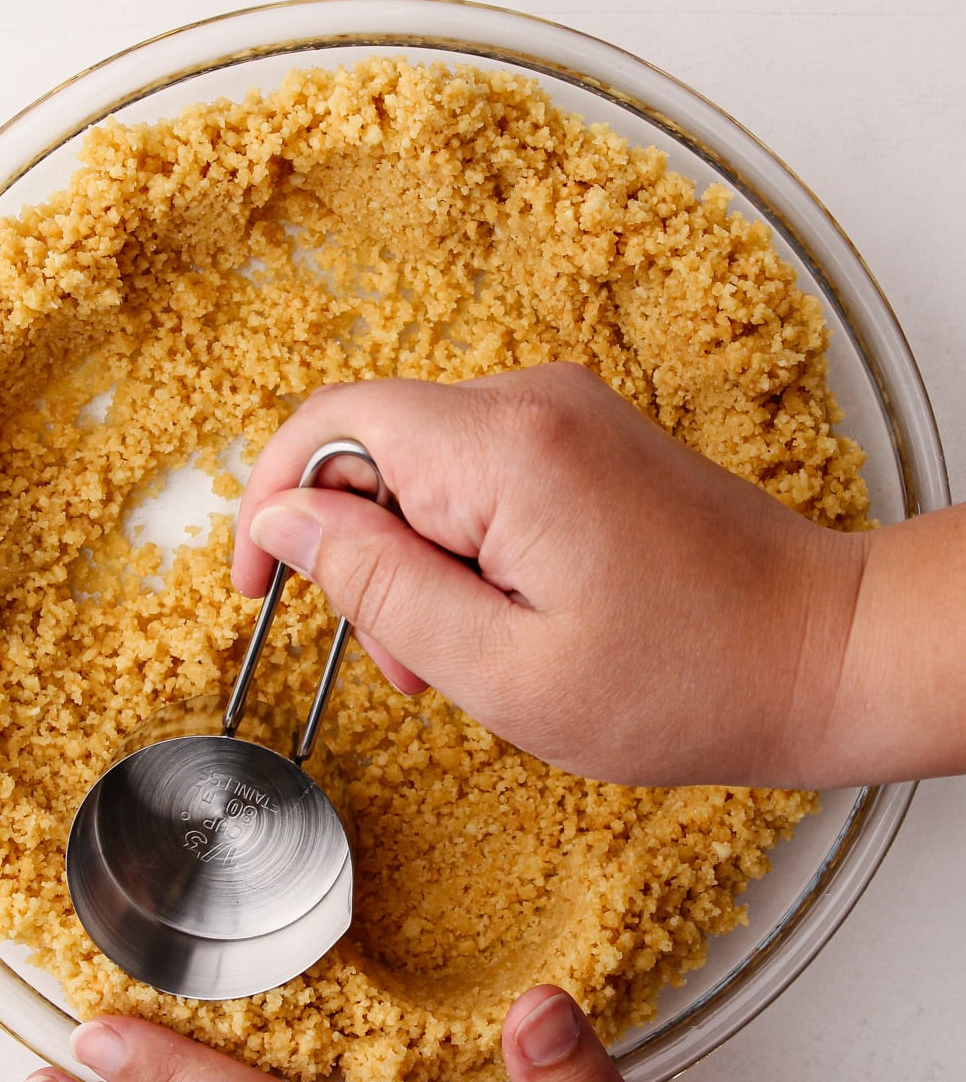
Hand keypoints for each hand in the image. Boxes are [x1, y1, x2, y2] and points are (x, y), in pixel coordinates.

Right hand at [231, 362, 869, 788]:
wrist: (823, 652)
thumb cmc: (688, 682)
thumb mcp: (503, 668)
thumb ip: (378, 587)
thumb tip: (283, 522)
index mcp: (506, 449)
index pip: (329, 425)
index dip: (270, 502)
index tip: (257, 586)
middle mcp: (532, 399)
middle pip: (374, 446)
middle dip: (359, 554)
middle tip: (406, 662)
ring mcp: (564, 410)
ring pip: (422, 467)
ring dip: (413, 560)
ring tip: (463, 656)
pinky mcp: (583, 436)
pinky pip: (477, 473)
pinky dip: (462, 544)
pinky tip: (503, 616)